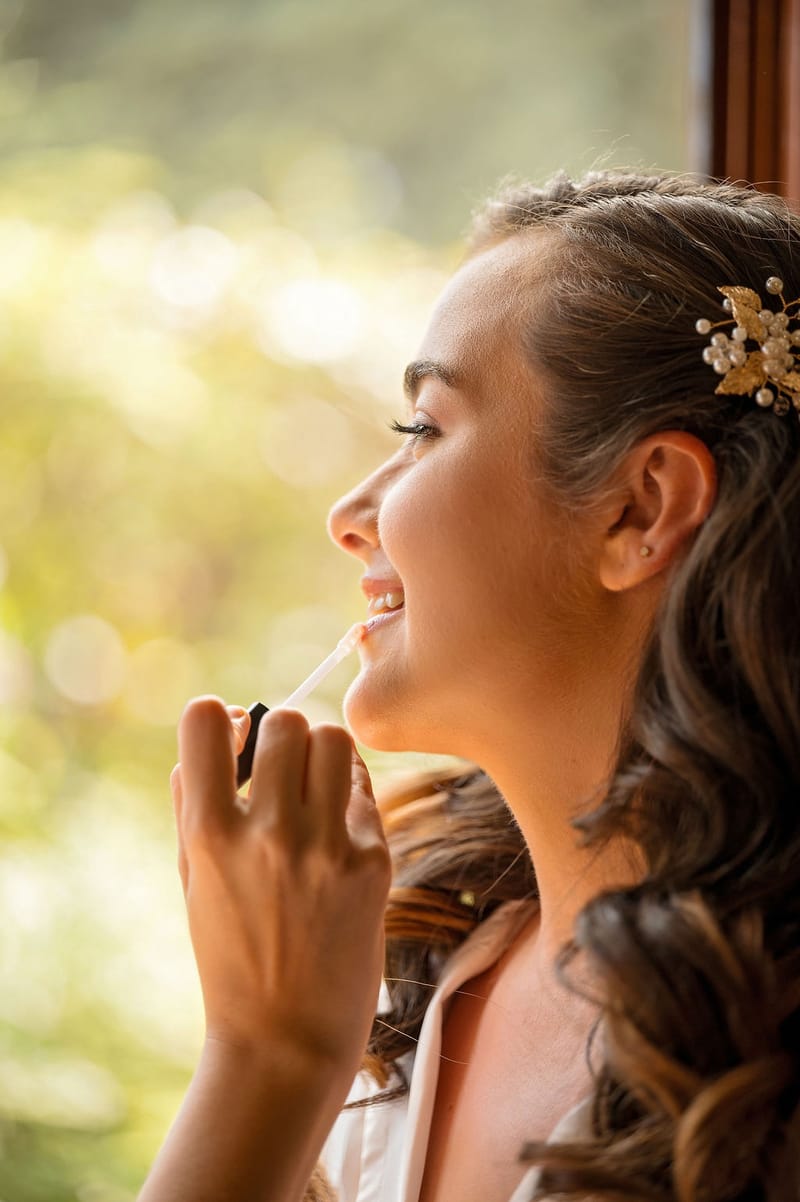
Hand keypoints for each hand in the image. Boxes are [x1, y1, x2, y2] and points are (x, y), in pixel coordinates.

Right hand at [172, 697, 390, 1080]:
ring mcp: (326, 847)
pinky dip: (350, 799)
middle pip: (287, 720)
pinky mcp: (373, 862)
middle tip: (282, 770)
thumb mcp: (192, 881)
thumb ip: (194, 801)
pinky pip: (364, 790)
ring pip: (335, 741)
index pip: (205, 718)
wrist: (287, 1042)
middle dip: (283, 736)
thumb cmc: (231, 958)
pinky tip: (340, 832)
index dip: (219, 718)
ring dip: (322, 756)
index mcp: (210, 835)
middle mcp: (269, 832)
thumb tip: (222, 724)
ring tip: (315, 790)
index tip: (231, 742)